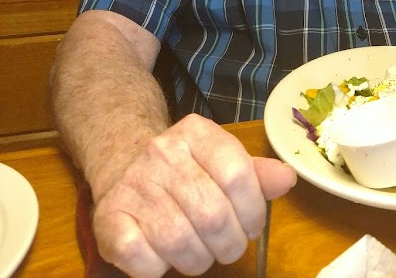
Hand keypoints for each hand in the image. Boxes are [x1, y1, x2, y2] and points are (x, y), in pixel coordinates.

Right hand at [91, 114, 295, 277]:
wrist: (123, 163)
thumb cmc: (185, 169)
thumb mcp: (221, 160)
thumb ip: (255, 173)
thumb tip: (286, 179)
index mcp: (196, 132)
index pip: (237, 175)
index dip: (253, 211)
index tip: (252, 227)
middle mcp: (161, 152)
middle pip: (212, 214)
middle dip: (230, 244)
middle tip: (229, 248)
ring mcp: (133, 184)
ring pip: (180, 242)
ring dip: (198, 261)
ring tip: (201, 254)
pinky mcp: (108, 217)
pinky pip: (142, 259)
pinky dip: (158, 270)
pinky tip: (164, 258)